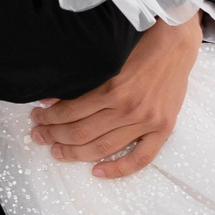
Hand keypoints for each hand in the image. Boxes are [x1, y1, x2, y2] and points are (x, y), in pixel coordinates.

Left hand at [29, 15, 200, 178]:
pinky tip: (97, 171)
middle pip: (81, 133)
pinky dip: (117, 169)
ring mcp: (146, 122)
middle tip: (40, 136)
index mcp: (112, 88)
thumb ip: (83, 79)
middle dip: (54, 136)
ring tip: (57, 152)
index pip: (70, 111)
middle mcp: (128, 108)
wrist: (176, 43)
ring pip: (103, 148)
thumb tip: (51, 97)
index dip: (49, 117)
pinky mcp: (162, 129)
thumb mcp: (108, 57)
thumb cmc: (140, 45)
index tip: (37, 117)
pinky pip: (139, 159)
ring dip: (74, 153)